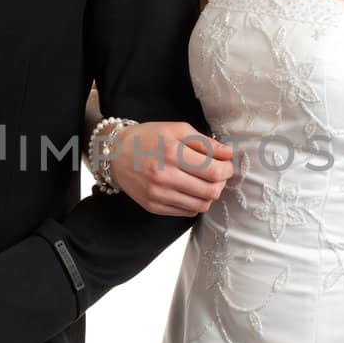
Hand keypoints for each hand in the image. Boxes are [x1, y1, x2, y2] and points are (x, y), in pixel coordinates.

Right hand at [106, 121, 234, 214]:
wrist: (114, 154)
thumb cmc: (148, 138)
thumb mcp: (177, 130)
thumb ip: (205, 142)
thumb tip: (229, 153)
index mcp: (172, 153)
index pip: (213, 171)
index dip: (227, 169)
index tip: (226, 164)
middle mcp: (164, 176)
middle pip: (210, 191)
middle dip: (221, 183)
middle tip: (218, 174)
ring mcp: (158, 195)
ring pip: (201, 206)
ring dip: (210, 195)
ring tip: (205, 183)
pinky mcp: (153, 206)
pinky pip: (186, 212)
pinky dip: (195, 203)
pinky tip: (190, 190)